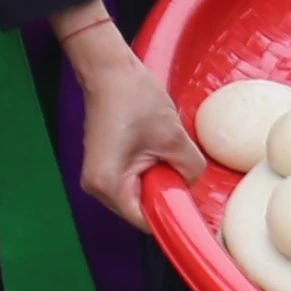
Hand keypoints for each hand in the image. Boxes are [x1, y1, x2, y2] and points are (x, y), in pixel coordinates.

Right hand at [63, 10, 196, 228]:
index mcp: (109, 185)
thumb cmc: (132, 96)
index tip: (193, 206)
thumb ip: (189, 169)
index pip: (146, 220)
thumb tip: (193, 184)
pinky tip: (157, 149)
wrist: (109, 69)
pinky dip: (150, 170)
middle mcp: (97, 187)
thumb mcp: (173, 137)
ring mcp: (99, 177)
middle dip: (165, 192)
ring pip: (140, 194)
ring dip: (158, 179)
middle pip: (142, 209)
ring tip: (165, 151)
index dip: (172, 214)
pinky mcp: (106, 166)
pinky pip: (134, 181)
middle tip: (179, 166)